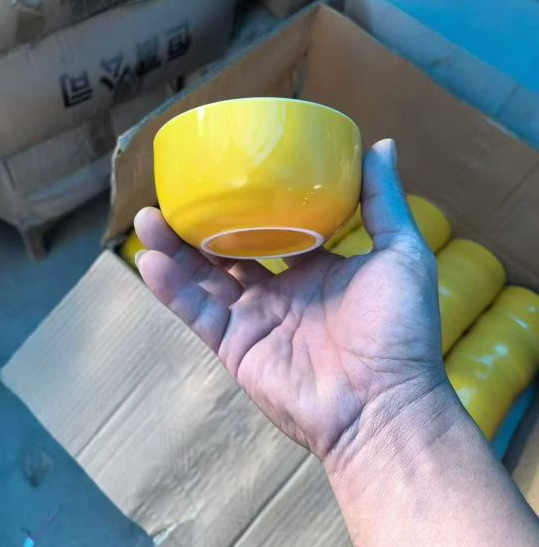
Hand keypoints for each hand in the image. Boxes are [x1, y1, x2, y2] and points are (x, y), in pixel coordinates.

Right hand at [135, 139, 444, 463]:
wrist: (384, 403)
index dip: (252, 205)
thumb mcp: (399, 252)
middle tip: (176, 192)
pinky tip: (150, 260)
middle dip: (201, 224)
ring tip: (147, 217)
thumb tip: (382, 144)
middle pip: (230, 250)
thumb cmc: (399, 328)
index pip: (276, 228)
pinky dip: (172, 289)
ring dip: (174, 249)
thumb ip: (383, 201)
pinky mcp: (236, 348)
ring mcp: (256, 320)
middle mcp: (282, 291)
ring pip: (205, 278)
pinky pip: (198, 313)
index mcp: (317, 268)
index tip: (229, 174)